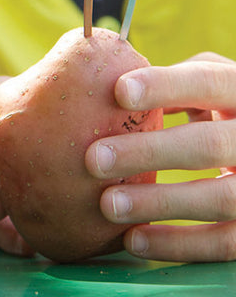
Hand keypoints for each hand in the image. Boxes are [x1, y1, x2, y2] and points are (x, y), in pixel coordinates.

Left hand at [85, 52, 235, 262]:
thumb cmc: (214, 104)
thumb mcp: (200, 84)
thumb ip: (165, 80)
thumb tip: (96, 73)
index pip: (208, 81)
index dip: (166, 85)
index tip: (119, 91)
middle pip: (209, 145)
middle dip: (148, 152)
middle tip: (94, 159)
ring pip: (220, 198)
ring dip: (158, 203)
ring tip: (107, 204)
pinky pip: (224, 243)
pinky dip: (178, 245)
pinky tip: (133, 239)